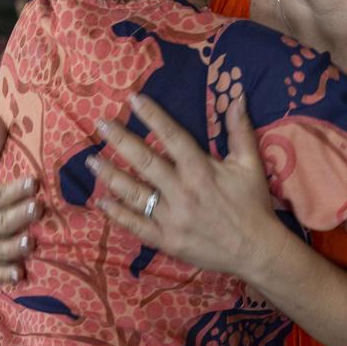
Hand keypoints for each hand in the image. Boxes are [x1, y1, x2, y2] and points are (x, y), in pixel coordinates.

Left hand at [90, 93, 286, 279]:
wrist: (256, 249)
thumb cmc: (252, 204)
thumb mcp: (250, 164)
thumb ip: (240, 130)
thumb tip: (238, 96)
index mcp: (201, 169)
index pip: (171, 136)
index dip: (152, 116)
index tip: (133, 99)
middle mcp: (181, 190)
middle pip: (144, 160)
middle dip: (120, 140)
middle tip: (101, 124)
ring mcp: (171, 217)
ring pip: (133, 192)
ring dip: (110, 175)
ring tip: (90, 160)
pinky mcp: (166, 239)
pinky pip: (135, 225)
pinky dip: (117, 213)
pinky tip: (101, 201)